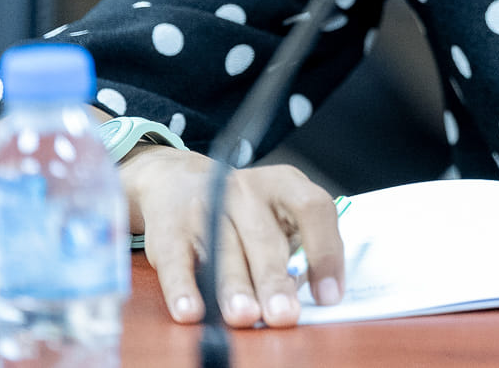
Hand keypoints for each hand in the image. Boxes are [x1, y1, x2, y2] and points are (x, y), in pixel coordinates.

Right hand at [120, 146, 344, 328]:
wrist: (178, 182)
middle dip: (274, 280)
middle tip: (283, 315)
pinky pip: (177, 261)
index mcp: (284, 184)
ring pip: (223, 251)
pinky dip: (183, 288)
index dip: (325, 252)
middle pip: (264, 238)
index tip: (328, 295)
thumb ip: (295, 250)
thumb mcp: (277, 216)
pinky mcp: (170, 229)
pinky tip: (192, 311)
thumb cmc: (243, 212)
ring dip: (235, 287)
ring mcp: (206, 205)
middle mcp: (246, 190)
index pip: (313, 209)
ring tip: (245, 316)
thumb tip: (308, 297)